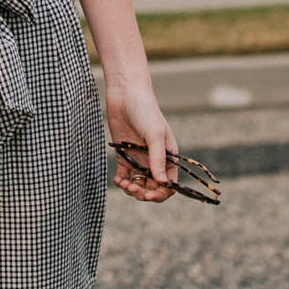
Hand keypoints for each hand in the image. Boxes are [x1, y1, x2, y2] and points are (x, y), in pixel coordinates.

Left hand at [105, 79, 177, 203]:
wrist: (125, 94)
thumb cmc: (146, 110)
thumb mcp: (155, 134)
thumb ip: (158, 158)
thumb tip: (162, 183)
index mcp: (168, 156)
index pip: (169, 183)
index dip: (162, 192)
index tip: (150, 195)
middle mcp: (154, 160)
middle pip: (152, 187)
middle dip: (144, 193)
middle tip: (133, 188)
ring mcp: (139, 158)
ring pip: (138, 184)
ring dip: (132, 189)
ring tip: (124, 184)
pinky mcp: (124, 155)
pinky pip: (125, 175)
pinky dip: (121, 182)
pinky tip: (118, 180)